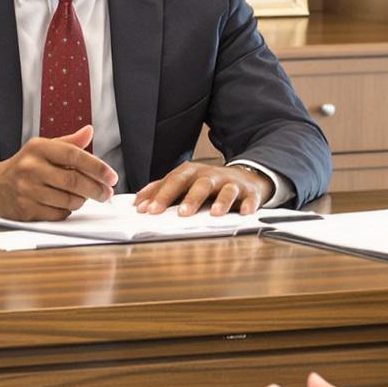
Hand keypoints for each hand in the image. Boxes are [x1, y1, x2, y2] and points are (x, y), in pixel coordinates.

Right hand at [0, 126, 116, 221]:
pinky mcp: (26, 210)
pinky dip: (68, 210)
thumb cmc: (24, 165)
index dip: (97, 167)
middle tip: (107, 192)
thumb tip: (89, 131)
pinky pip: (59, 213)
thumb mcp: (42, 148)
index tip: (112, 176)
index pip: (74, 155)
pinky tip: (65, 204)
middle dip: (96, 189)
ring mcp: (27, 190)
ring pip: (69, 200)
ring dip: (82, 200)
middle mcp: (31, 168)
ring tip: (83, 196)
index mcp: (38, 148)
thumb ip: (68, 143)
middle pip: (74, 181)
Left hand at [134, 160, 272, 216]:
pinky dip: (247, 205)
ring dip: (221, 201)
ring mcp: (231, 183)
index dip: (161, 195)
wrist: (243, 177)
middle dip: (189, 198)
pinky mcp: (249, 193)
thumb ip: (162, 190)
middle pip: (199, 184)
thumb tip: (138, 202)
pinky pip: (249, 199)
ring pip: (225, 190)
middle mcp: (211, 176)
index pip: (173, 181)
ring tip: (215, 214)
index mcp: (192, 173)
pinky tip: (244, 213)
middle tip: (180, 213)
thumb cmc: (208, 184)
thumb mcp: (184, 183)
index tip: (147, 210)